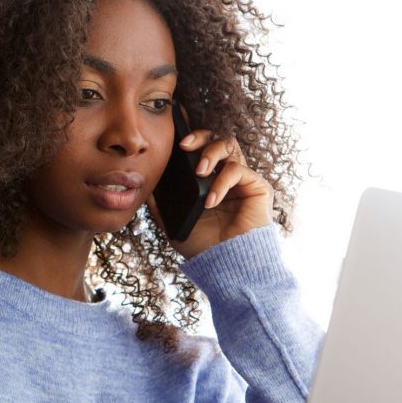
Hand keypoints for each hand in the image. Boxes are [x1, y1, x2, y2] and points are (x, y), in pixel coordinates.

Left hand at [146, 124, 273, 259]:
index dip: (191, 137)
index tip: (174, 136)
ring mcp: (243, 181)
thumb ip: (160, 204)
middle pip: (217, 138)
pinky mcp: (257, 188)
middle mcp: (227, 176)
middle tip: (185, 146)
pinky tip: (211, 201)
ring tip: (198, 172)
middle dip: (200, 137)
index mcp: (209, 180)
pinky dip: (221, 183)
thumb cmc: (203, 247)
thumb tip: (143, 186)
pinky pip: (238, 171)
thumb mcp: (173, 223)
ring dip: (210, 153)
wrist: (225, 266)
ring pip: (230, 145)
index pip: (202, 148)